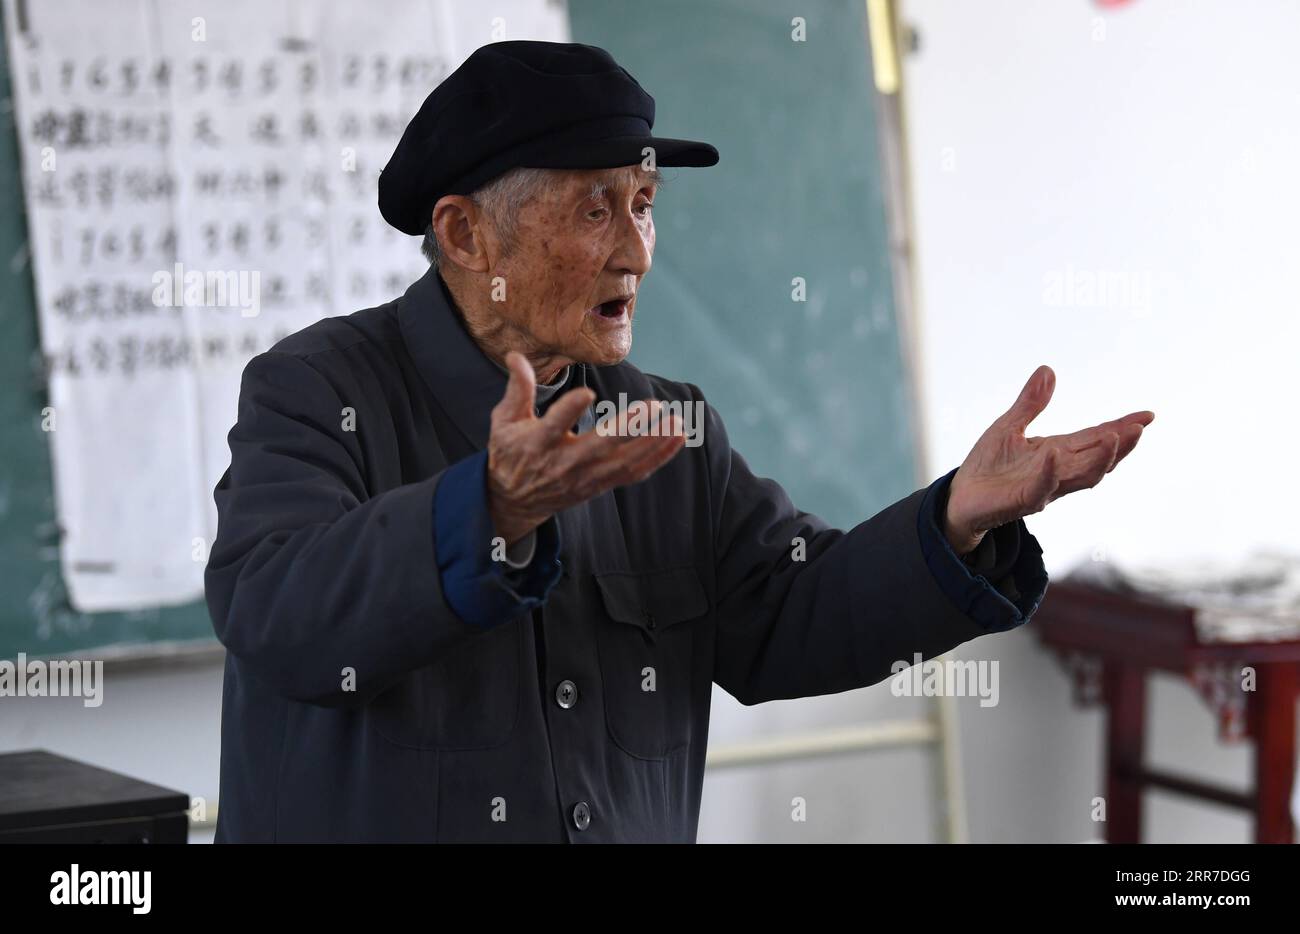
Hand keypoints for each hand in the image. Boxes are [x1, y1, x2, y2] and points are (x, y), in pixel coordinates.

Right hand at [486, 351, 686, 544]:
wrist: (514, 500)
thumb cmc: (511, 452)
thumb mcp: (504, 420)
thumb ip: (517, 388)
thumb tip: (515, 354)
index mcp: (537, 443)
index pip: (554, 426)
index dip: (569, 410)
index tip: (587, 393)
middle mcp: (564, 463)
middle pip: (599, 446)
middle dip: (628, 428)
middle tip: (653, 406)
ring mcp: (585, 476)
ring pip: (624, 462)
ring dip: (653, 443)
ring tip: (676, 422)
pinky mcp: (600, 484)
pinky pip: (634, 473)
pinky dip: (658, 457)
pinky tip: (677, 437)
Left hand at [943, 365, 1152, 553]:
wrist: (961, 497)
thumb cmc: (987, 466)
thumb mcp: (1009, 426)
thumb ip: (1030, 403)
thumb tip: (1048, 370)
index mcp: (1058, 452)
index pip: (1096, 437)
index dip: (1121, 427)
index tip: (1147, 415)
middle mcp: (1058, 470)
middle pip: (1098, 458)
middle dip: (1121, 444)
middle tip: (1139, 428)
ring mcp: (1044, 487)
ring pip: (1081, 477)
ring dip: (1099, 459)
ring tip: (1115, 439)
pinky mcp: (1023, 500)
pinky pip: (1041, 487)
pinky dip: (1050, 471)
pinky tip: (1054, 453)